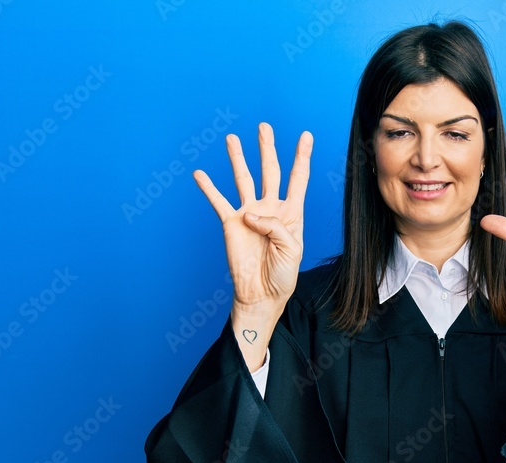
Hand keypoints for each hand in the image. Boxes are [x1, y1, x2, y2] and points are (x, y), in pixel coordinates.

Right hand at [193, 122, 312, 312]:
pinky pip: (218, 201)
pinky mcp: (231, 223)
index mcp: (291, 212)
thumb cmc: (282, 273)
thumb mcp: (291, 249)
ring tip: (231, 138)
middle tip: (264, 126)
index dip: (302, 156)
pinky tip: (200, 173)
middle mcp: (270, 207)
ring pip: (243, 178)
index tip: (306, 135)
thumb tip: (250, 212)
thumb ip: (275, 226)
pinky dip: (208, 187)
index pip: (298, 178)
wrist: (262, 293)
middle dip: (267, 148)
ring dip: (237, 158)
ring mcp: (249, 213)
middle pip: (269, 170)